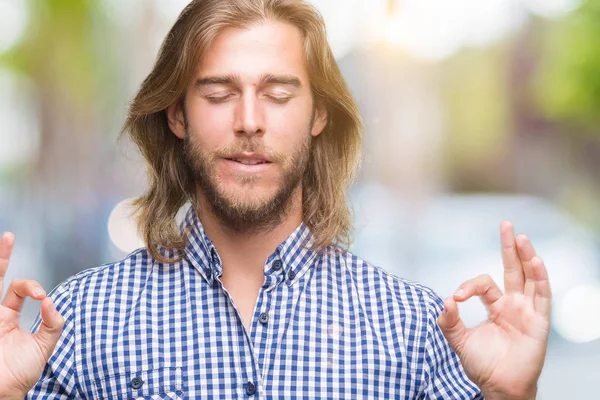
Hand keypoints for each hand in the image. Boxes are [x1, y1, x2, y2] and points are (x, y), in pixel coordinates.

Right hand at [0, 232, 64, 398]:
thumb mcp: (44, 346)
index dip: (31, 286)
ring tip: (4, 240)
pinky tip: (1, 280)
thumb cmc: (20, 373)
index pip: (18, 288)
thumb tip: (50, 301)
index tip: (40, 296)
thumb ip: (52, 324)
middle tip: (8, 236)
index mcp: (8, 316)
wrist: (4, 393)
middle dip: (1, 256)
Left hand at [437, 221, 550, 399]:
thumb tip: (445, 300)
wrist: (498, 387)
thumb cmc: (482, 364)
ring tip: (520, 236)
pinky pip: (541, 296)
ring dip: (526, 256)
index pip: (484, 284)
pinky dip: (540, 278)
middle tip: (506, 223)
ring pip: (530, 278)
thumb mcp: (459, 340)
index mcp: (495, 306)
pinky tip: (535, 260)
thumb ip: (449, 321)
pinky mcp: (538, 322)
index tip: (456, 298)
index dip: (468, 286)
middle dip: (509, 247)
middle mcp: (513, 304)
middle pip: (513, 269)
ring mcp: (527, 311)